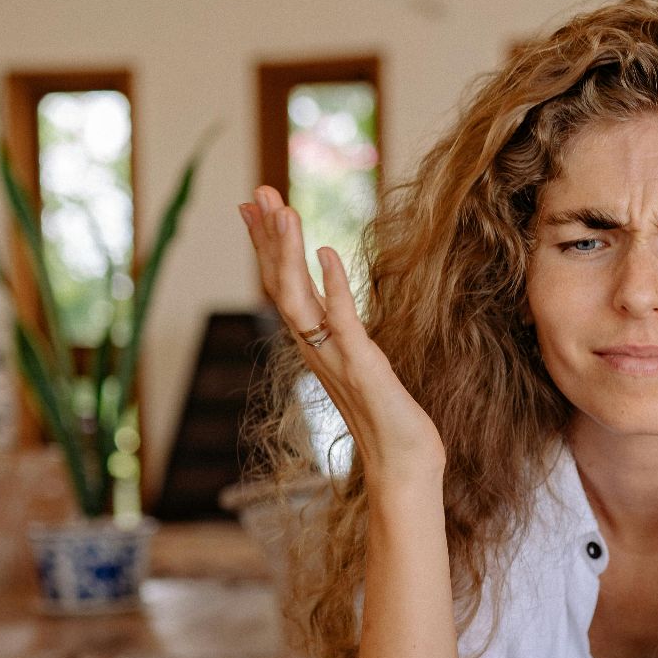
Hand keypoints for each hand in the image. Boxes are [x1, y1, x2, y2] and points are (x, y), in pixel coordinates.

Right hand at [240, 186, 444, 484]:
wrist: (403, 467)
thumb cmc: (390, 422)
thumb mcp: (363, 367)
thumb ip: (347, 337)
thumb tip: (336, 308)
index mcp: (317, 346)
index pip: (284, 286)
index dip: (268, 245)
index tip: (255, 207)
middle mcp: (317, 349)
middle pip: (280, 283)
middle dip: (268, 236)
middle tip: (256, 191)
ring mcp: (335, 358)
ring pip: (297, 297)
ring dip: (287, 252)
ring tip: (281, 209)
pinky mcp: (362, 366)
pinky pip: (341, 319)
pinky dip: (333, 284)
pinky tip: (326, 251)